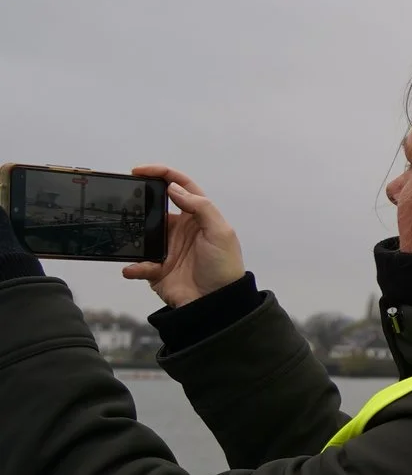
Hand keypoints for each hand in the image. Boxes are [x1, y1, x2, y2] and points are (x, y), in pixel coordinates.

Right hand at [122, 166, 243, 307]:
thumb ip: (201, 207)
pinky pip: (138, 264)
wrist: (216, 304)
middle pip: (154, 208)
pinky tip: (133, 268)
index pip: (179, 187)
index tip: (139, 171)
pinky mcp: (156, 269)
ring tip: (122, 233)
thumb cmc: (225, 266)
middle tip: (122, 197)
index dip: (162, 174)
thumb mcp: (220, 232)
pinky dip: (134, 266)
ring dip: (131, 235)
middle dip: (138, 202)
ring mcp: (166, 249)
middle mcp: (180, 230)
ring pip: (141, 235)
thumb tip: (175, 187)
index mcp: (197, 217)